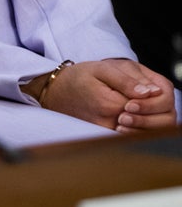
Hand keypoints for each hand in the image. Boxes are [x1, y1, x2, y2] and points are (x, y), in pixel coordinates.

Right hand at [36, 59, 173, 131]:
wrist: (54, 92)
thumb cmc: (78, 78)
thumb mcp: (101, 69)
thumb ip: (127, 80)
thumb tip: (151, 92)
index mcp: (111, 104)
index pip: (148, 104)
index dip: (152, 95)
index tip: (145, 87)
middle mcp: (110, 123)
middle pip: (148, 120)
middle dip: (151, 108)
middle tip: (142, 96)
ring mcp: (107, 132)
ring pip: (141, 130)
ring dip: (146, 118)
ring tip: (135, 104)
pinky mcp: (105, 136)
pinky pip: (130, 134)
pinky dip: (136, 126)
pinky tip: (129, 114)